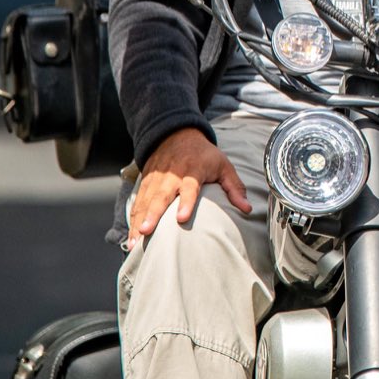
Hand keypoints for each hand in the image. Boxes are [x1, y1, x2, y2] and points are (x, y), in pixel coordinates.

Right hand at [128, 129, 251, 245]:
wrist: (175, 135)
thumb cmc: (203, 155)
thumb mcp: (223, 165)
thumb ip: (234, 188)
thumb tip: (248, 209)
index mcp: (192, 171)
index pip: (189, 188)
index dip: (186, 202)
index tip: (182, 218)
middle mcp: (171, 177)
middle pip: (160, 197)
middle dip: (152, 215)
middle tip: (146, 232)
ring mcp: (155, 181)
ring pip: (144, 203)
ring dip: (138, 223)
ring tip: (134, 244)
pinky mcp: (145, 185)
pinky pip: (137, 204)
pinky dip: (132, 221)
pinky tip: (130, 239)